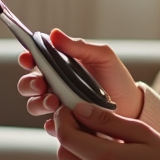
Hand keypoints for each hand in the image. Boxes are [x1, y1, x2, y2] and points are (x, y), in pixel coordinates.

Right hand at [16, 29, 143, 119]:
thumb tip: (55, 34)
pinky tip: (64, 120)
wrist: (132, 107)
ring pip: (34, 105)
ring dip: (39, 103)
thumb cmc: (116, 78)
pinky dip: (52, 123)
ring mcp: (58, 106)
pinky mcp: (65, 124)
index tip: (28, 58)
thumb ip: (79, 46)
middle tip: (41, 85)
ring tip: (55, 103)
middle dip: (29, 84)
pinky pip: (49, 125)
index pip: (35, 61)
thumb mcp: (102, 57)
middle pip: (27, 84)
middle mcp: (55, 85)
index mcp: (60, 66)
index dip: (27, 58)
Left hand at [47, 103, 159, 159]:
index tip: (70, 110)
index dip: (63, 119)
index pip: (66, 136)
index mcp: (108, 158)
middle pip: (64, 152)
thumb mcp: (143, 133)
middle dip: (69, 134)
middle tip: (88, 124)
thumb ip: (108, 121)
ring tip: (106, 146)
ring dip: (80, 153)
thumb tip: (80, 108)